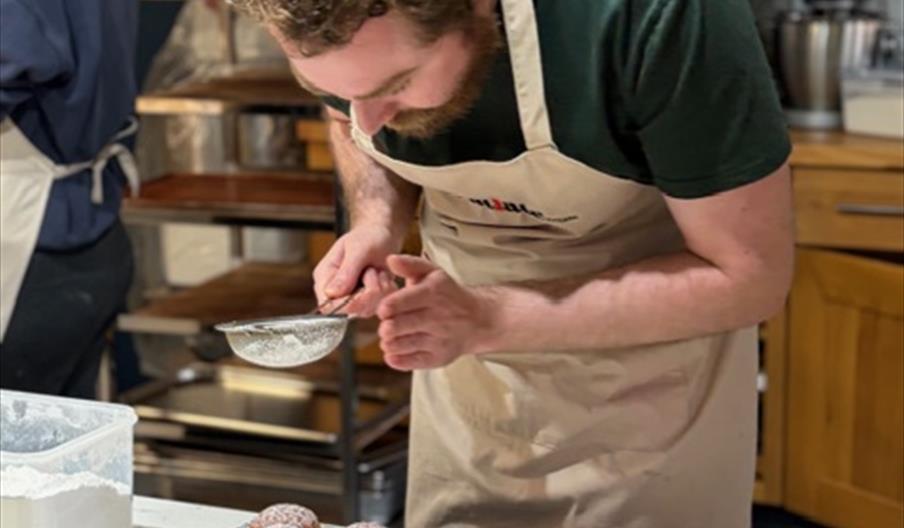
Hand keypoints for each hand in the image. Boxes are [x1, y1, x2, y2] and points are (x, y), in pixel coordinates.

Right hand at [313, 226, 397, 317]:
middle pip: (350, 310)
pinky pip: (379, 307)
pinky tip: (385, 277)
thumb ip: (346, 271)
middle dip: (369, 292)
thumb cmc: (368, 237)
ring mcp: (352, 298)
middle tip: (374, 270)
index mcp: (324, 276)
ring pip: (367, 310)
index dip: (350, 302)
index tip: (370, 287)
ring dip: (380, 290)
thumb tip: (331, 294)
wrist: (383, 235)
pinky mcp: (367, 301)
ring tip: (378, 270)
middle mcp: (335, 291)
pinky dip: (387, 292)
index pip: (328, 304)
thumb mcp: (359, 249)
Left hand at [376, 255, 496, 370]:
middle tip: (387, 324)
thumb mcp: (433, 274)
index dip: (384, 307)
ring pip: (399, 345)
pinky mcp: (438, 358)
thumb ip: (410, 265)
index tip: (384, 309)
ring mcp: (438, 340)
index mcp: (433, 293)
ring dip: (388, 342)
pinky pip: (409, 363)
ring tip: (392, 336)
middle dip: (384, 326)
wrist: (479, 320)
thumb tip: (390, 260)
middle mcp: (437, 318)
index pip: (398, 303)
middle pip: (394, 327)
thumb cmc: (449, 295)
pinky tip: (396, 350)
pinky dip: (396, 358)